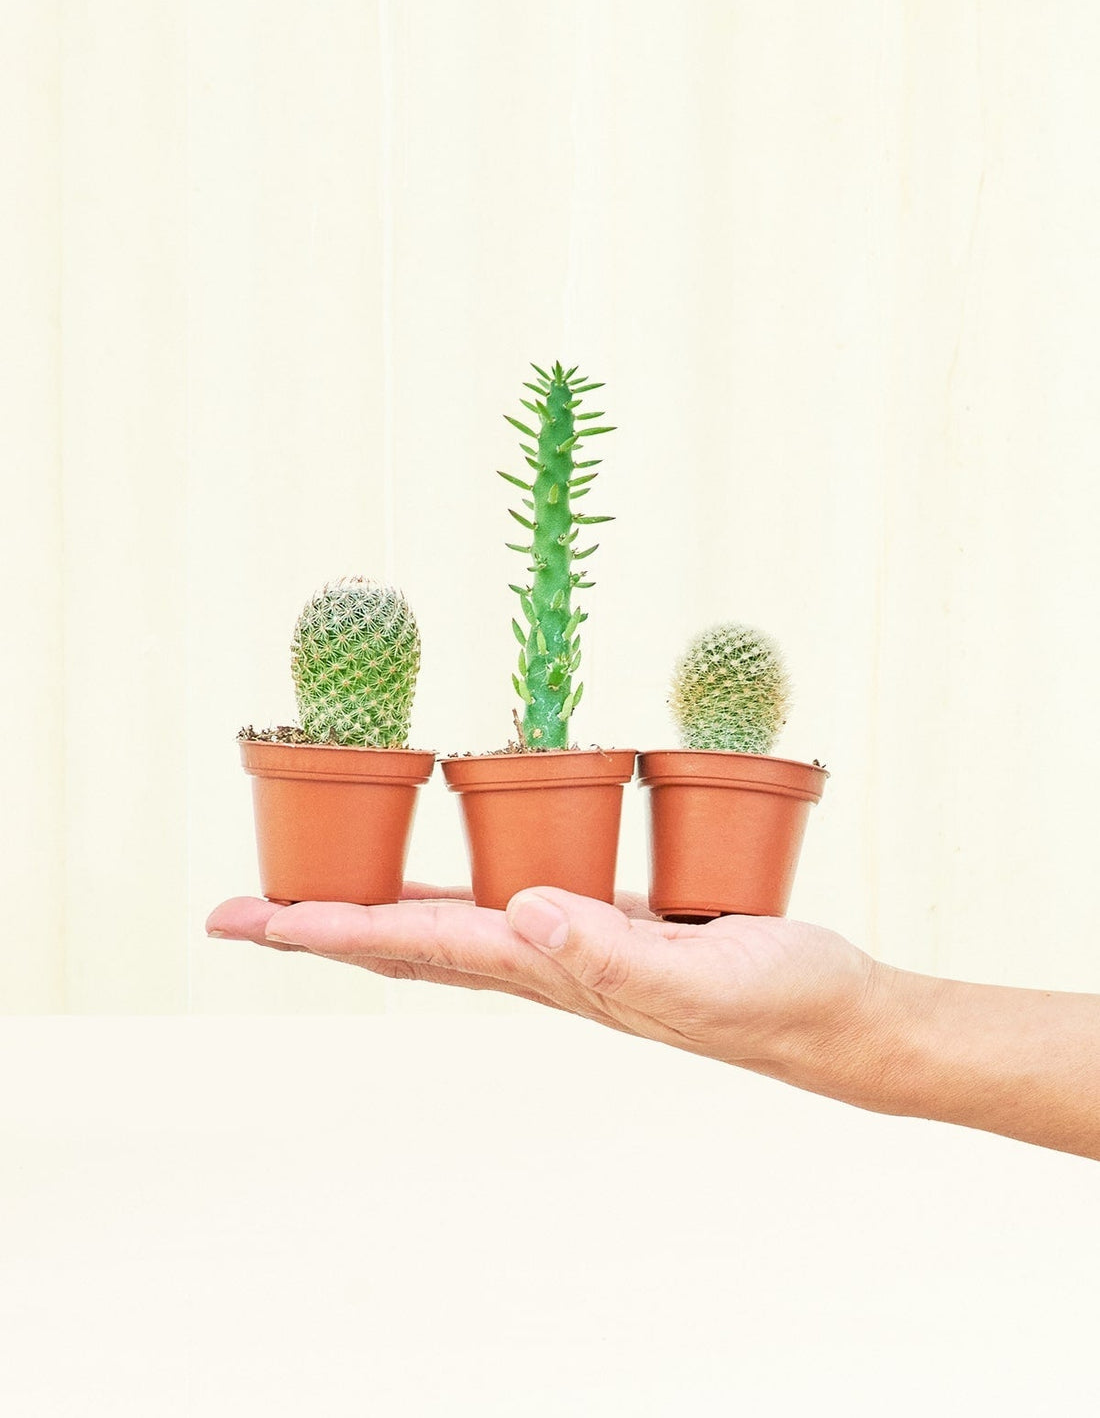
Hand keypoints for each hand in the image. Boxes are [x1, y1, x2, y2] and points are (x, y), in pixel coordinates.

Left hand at [206, 884, 880, 1093]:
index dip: (326, 928)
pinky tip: (454, 865)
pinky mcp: (606, 922)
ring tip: (315, 889)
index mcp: (549, 970)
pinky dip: (455, 881)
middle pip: (402, 940)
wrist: (833, 1019)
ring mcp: (569, 944)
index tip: (247, 919)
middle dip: (319, 926)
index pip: (411, 943)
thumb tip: (523, 912)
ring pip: (445, 920)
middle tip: (239, 913)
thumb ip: (612, 955)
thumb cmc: (775, 1002)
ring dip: (373, 905)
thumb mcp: (698, 979)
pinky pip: (506, 895)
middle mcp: (542, 961)